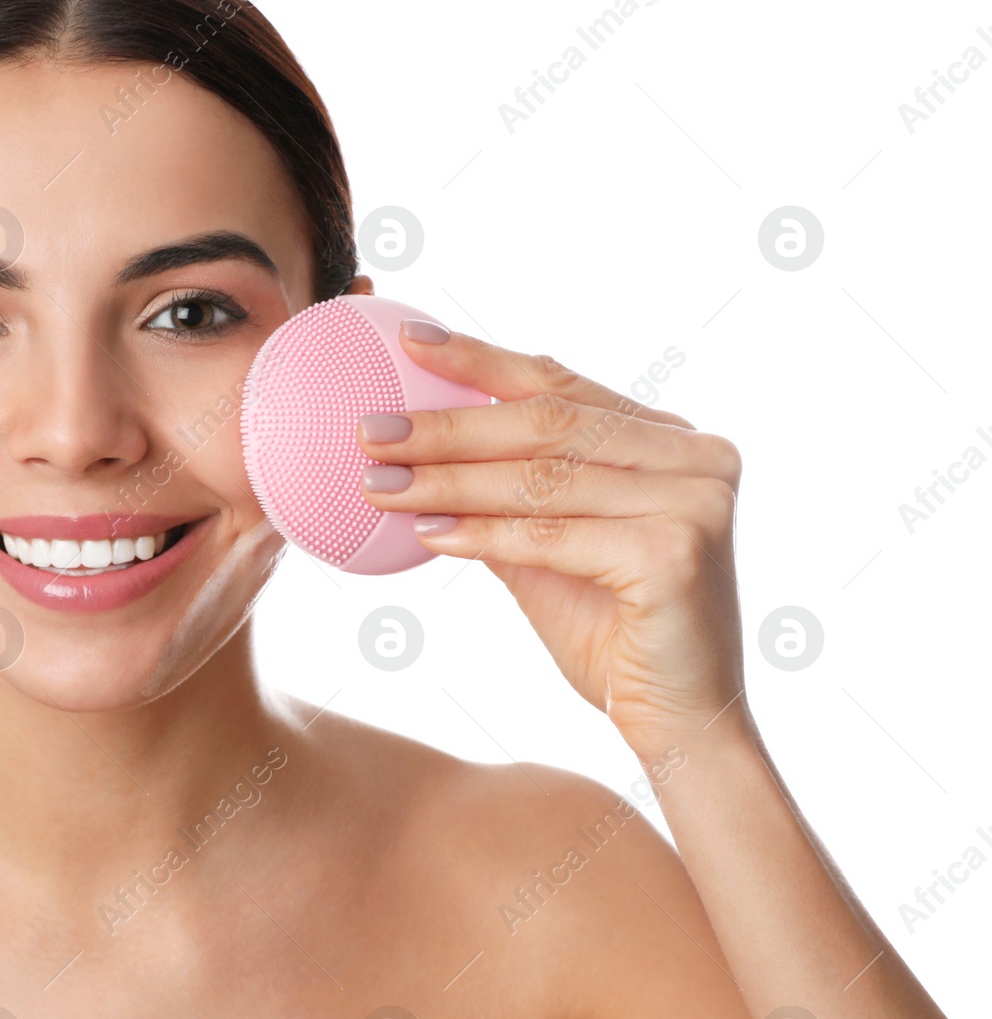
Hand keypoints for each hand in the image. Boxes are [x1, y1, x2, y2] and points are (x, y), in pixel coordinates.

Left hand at [357, 323, 746, 757]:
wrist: (678, 724)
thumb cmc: (612, 633)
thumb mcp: (548, 547)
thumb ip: (506, 494)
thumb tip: (416, 446)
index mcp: (671, 439)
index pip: (561, 385)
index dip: (482, 360)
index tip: (411, 342)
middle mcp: (696, 455)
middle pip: (546, 425)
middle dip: (447, 426)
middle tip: (370, 430)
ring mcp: (694, 499)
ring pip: (542, 478)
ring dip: (448, 480)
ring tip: (380, 483)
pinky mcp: (677, 551)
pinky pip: (551, 533)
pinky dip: (482, 533)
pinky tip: (427, 534)